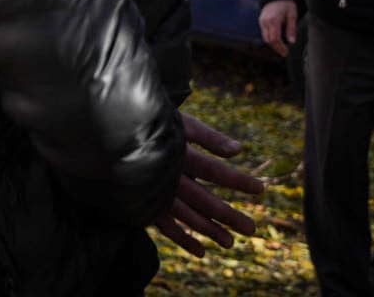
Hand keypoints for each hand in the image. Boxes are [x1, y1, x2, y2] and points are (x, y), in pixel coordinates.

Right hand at [153, 113, 263, 257]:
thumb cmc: (152, 122)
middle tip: (251, 229)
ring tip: (229, 243)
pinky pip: (165, 226)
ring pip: (187, 217)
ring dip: (209, 231)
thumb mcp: (181, 122)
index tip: (260, 189)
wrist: (113, 130)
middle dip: (229, 216)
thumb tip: (239, 150)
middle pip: (204, 200)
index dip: (238, 181)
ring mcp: (156, 191)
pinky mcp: (144, 202)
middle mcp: (169, 175)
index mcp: (180, 153)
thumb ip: (209, 137)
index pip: (214, 171)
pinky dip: (182, 240)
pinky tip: (200, 251)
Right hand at [258, 0, 296, 56]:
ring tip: (282, 48)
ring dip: (273, 44)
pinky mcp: (261, 20)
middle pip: (269, 40)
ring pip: (265, 37)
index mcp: (274, 20)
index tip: (286, 52)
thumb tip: (291, 42)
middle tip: (284, 53)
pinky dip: (270, 38)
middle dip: (276, 48)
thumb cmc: (286, 4)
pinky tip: (277, 40)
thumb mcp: (292, 15)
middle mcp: (265, 22)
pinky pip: (264, 33)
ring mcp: (262, 21)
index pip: (275, 39)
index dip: (280, 47)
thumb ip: (291, 29)